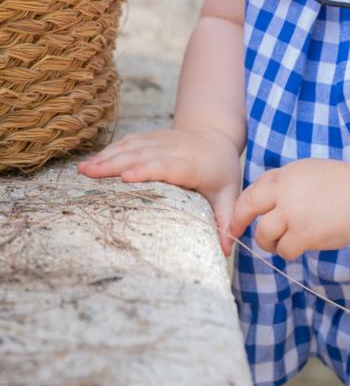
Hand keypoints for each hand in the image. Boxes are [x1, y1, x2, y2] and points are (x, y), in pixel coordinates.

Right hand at [77, 127, 241, 256]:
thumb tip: (227, 251)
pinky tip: (91, 162)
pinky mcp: (150, 138)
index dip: (147, 169)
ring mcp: (159, 141)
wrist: (215, 134)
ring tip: (82, 170)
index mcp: (191, 164)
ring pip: (131, 147)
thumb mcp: (229, 192)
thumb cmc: (220, 169)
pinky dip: (109, 151)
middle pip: (141, 155)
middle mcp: (173, 149)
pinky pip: (128, 142)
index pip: (167, 165)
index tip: (127, 177)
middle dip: (115, 164)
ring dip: (106, 157)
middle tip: (89, 174)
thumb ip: (226, 218)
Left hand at [229, 158, 349, 260]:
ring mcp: (293, 214)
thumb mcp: (306, 171)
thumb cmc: (339, 183)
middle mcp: (284, 193)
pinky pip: (284, 249)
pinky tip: (297, 247)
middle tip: (240, 234)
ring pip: (264, 234)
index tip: (236, 219)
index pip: (251, 192)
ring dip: (269, 242)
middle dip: (240, 224)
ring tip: (281, 242)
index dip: (239, 208)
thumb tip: (261, 196)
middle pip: (249, 210)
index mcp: (284, 176)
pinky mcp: (305, 234)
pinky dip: (288, 251)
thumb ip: (283, 182)